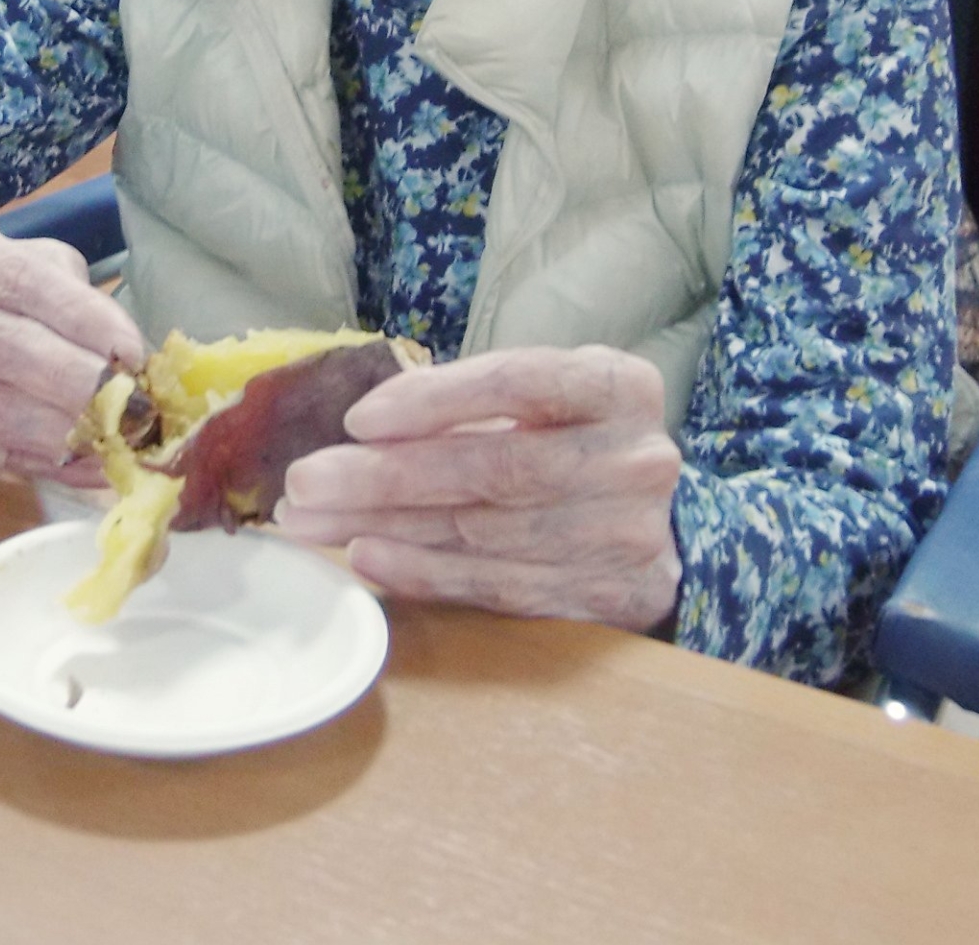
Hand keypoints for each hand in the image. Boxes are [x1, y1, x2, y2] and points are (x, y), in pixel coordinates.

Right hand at [0, 213, 141, 483]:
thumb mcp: (8, 254)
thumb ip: (66, 290)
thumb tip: (126, 350)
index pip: (18, 281)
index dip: (81, 317)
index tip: (133, 349)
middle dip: (74, 381)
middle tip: (133, 403)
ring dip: (63, 432)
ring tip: (120, 440)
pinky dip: (46, 464)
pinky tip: (90, 466)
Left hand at [273, 346, 682, 632]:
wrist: (673, 531)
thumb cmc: (581, 446)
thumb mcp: (551, 403)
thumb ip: (475, 407)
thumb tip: (358, 427)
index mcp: (619, 386)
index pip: (522, 381)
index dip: (438, 400)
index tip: (360, 418)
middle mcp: (636, 458)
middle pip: (497, 468)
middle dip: (387, 475)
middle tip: (305, 481)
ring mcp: (629, 534)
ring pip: (489, 532)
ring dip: (389, 527)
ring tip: (315, 524)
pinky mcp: (611, 597)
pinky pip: (501, 587)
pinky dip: (427, 574)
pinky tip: (370, 558)